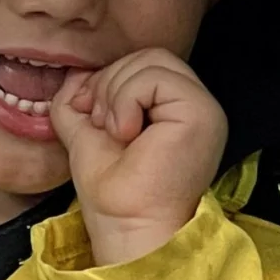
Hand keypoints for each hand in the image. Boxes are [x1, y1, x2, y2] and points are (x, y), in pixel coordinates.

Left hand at [49, 47, 227, 264]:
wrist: (125, 222)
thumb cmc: (112, 188)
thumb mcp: (86, 132)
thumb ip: (80, 99)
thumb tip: (76, 71)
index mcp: (173, 107)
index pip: (141, 63)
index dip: (106, 80)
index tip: (91, 117)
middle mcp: (194, 104)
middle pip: (147, 56)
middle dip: (109, 84)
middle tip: (102, 125)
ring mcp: (203, 107)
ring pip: (151, 61)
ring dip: (116, 93)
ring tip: (116, 132)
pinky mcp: (201, 112)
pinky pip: (155, 77)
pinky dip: (127, 99)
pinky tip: (126, 133)